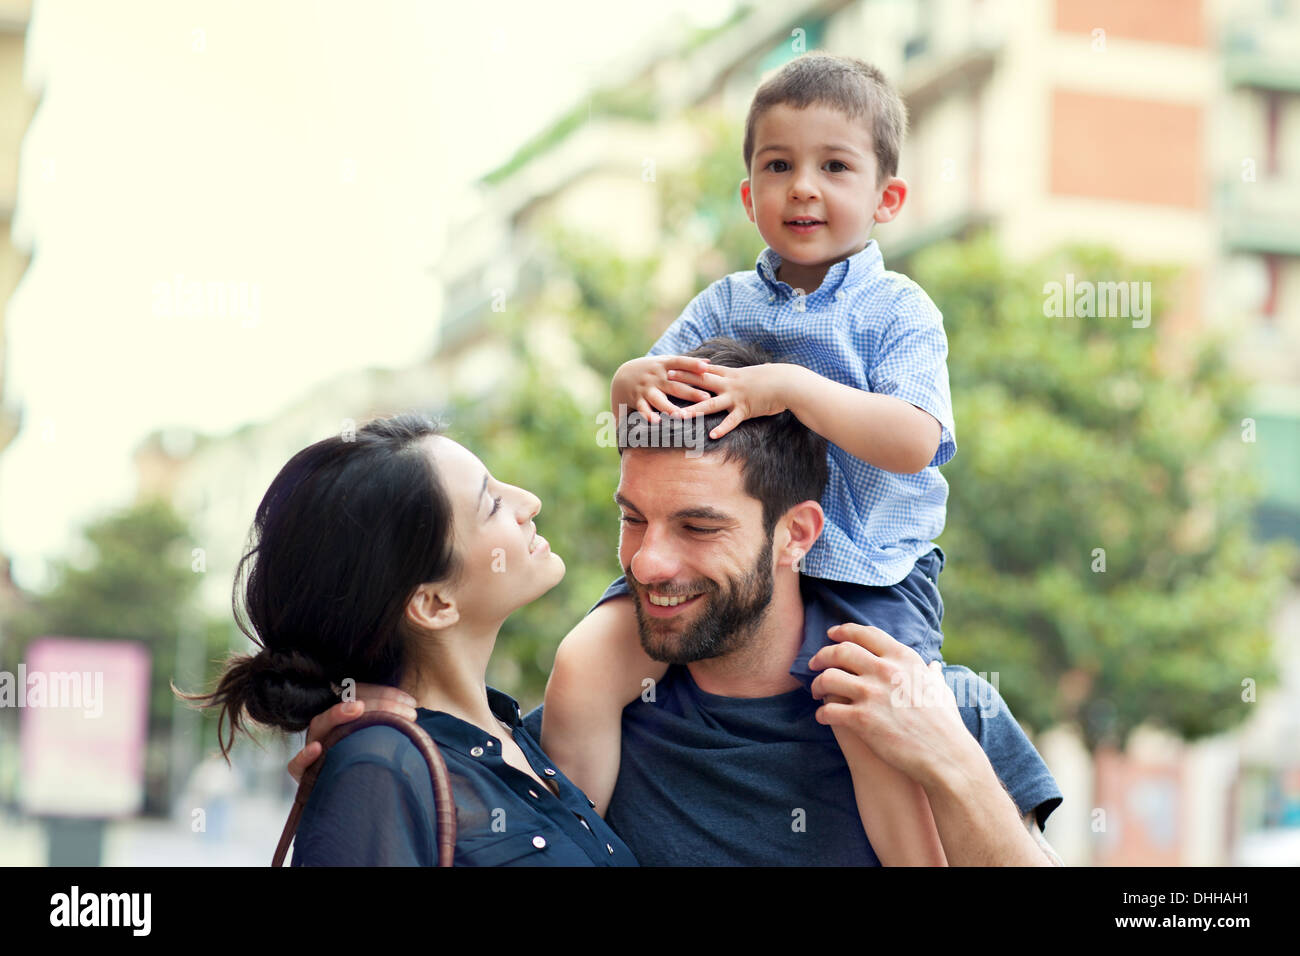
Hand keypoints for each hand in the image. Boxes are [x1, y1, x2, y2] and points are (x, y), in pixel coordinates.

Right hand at [286, 684, 417, 782]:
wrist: (350, 803)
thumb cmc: (369, 767)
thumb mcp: (382, 743)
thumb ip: (391, 727)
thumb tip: (415, 712)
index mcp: (347, 719)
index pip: (363, 694)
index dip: (386, 694)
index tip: (411, 702)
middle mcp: (330, 729)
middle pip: (345, 706)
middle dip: (375, 702)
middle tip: (406, 711)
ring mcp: (315, 747)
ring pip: (320, 724)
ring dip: (338, 714)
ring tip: (357, 708)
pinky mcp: (305, 773)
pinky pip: (296, 765)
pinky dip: (304, 756)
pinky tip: (318, 748)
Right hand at [612, 355, 713, 423]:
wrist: (622, 375)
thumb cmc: (650, 369)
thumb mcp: (664, 362)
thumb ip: (685, 363)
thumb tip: (708, 361)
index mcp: (663, 365)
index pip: (680, 363)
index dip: (693, 364)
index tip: (706, 367)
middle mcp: (655, 377)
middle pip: (675, 385)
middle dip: (691, 392)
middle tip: (706, 398)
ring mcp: (646, 389)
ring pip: (659, 399)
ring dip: (670, 408)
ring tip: (681, 415)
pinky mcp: (637, 400)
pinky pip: (643, 409)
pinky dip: (648, 415)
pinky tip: (656, 422)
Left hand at [668, 362, 798, 438]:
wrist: (788, 382)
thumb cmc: (773, 378)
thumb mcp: (753, 373)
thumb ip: (741, 375)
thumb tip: (738, 373)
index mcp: (730, 375)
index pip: (704, 370)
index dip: (687, 368)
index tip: (671, 366)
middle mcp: (730, 384)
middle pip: (702, 383)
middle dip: (683, 382)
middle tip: (665, 381)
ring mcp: (737, 397)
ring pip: (711, 404)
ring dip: (695, 410)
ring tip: (679, 416)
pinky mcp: (746, 409)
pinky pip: (732, 420)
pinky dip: (723, 428)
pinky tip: (713, 435)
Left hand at [807, 624, 971, 786]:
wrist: (945, 756)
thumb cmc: (945, 725)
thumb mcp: (940, 689)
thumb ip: (931, 674)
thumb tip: (933, 666)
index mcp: (903, 658)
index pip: (866, 634)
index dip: (844, 631)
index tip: (832, 634)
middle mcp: (885, 670)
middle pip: (840, 651)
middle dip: (822, 655)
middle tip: (813, 662)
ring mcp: (871, 694)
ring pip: (828, 678)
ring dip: (817, 684)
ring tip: (815, 692)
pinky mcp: (861, 719)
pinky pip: (828, 709)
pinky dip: (821, 713)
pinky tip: (822, 717)